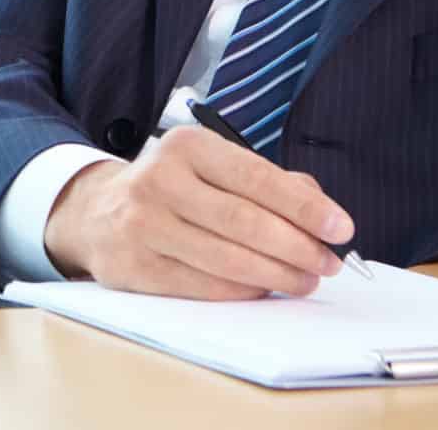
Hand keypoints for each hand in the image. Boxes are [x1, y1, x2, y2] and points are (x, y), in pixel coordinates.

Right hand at [41, 127, 355, 299]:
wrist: (97, 211)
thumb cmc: (173, 188)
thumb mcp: (213, 166)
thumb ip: (269, 181)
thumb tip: (319, 209)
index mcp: (187, 146)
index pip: (257, 177)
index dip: (305, 207)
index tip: (341, 228)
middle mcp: (160, 180)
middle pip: (245, 222)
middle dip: (298, 247)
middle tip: (329, 263)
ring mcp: (143, 225)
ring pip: (226, 260)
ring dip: (277, 275)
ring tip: (306, 280)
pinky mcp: (135, 267)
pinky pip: (203, 286)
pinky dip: (242, 292)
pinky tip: (265, 288)